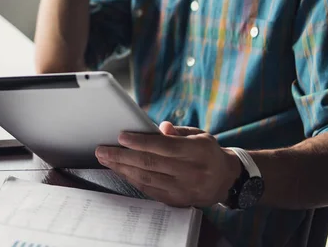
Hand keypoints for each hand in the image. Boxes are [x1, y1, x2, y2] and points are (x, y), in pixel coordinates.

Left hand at [95, 122, 241, 206]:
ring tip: (105, 159)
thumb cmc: (207, 151)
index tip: (120, 136)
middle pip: (150, 163)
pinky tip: (119, 170)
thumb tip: (160, 127)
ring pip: (146, 178)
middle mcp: (190, 172)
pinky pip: (149, 189)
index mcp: (197, 151)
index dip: (140, 142)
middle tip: (102, 150)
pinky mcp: (176, 200)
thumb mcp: (199, 135)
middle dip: (122, 156)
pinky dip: (131, 179)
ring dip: (122, 168)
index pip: (163, 146)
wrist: (226, 179)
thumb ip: (177, 131)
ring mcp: (183, 189)